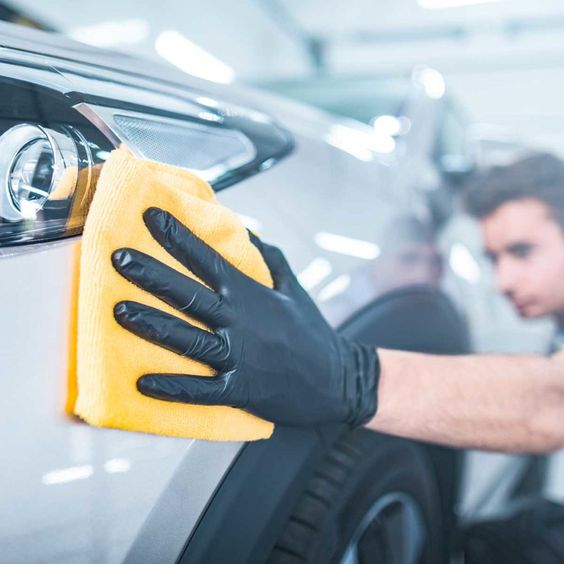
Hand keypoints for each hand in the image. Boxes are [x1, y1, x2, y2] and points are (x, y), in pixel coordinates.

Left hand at [111, 207, 379, 426]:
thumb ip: (269, 258)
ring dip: (152, 325)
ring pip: (188, 339)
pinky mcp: (241, 390)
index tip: (150, 215)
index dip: (179, 236)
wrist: (337, 380)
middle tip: (118, 257)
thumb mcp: (293, 287)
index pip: (209, 260)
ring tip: (119, 310)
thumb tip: (246, 230)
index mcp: (251, 295)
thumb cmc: (311, 330)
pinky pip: (202, 390)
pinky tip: (143, 383)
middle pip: (189, 295)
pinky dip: (173, 388)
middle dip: (152, 275)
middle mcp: (241, 323)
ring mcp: (240, 358)